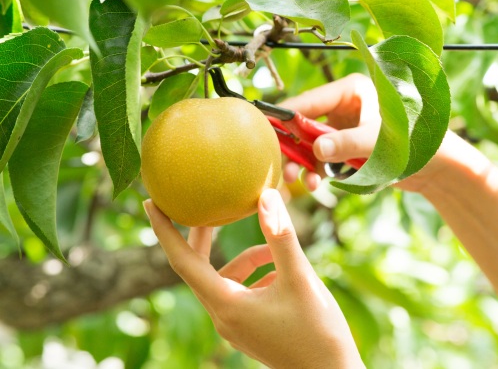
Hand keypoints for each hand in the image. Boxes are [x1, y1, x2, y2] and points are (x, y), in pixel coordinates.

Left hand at [144, 189, 364, 368]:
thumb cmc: (317, 331)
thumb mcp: (300, 279)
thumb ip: (280, 236)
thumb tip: (266, 196)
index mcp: (226, 305)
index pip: (183, 261)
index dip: (164, 230)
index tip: (150, 202)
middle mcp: (223, 316)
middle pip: (201, 266)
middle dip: (204, 235)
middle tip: (203, 204)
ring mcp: (234, 323)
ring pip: (230, 277)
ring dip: (251, 257)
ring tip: (280, 249)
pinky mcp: (248, 326)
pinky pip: (243, 290)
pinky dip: (259, 274)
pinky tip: (283, 272)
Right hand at [280, 73, 454, 194]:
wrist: (437, 167)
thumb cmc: (415, 143)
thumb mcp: (378, 142)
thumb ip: (347, 144)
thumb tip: (314, 149)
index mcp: (352, 90)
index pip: (310, 100)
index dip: (286, 117)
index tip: (265, 132)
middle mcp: (344, 106)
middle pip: (305, 124)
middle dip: (293, 147)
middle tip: (284, 168)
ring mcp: (345, 127)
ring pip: (311, 143)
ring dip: (303, 163)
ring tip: (303, 182)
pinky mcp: (347, 146)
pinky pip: (323, 157)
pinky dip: (316, 170)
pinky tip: (316, 184)